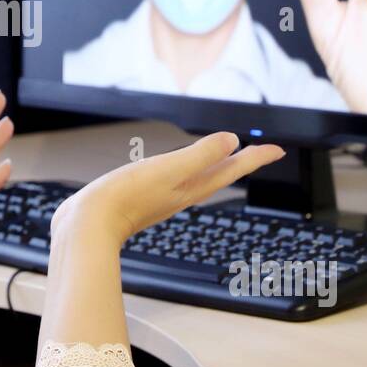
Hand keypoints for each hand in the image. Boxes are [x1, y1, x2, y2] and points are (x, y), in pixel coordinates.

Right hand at [51, 132, 284, 246]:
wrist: (89, 225)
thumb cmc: (125, 198)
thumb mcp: (168, 169)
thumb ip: (200, 154)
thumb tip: (232, 141)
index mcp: (192, 186)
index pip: (233, 169)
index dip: (257, 157)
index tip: (277, 149)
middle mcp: (182, 192)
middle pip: (222, 174)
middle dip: (242, 162)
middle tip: (259, 151)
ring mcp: (164, 196)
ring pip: (201, 178)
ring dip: (218, 166)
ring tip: (227, 156)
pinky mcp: (144, 196)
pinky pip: (178, 179)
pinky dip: (189, 168)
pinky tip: (180, 167)